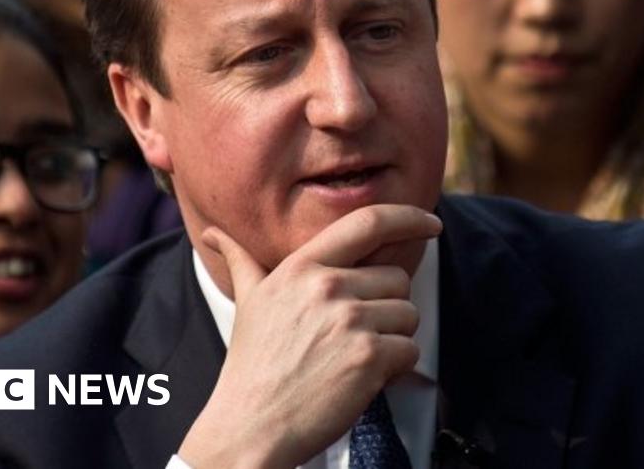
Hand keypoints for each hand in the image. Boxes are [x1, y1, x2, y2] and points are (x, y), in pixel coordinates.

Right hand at [177, 204, 442, 468]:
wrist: (250, 426)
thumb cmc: (252, 367)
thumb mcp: (248, 302)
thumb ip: (241, 262)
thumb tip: (212, 233)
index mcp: (301, 268)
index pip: (367, 222)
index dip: (408, 216)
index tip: (431, 222)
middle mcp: (327, 287)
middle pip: (397, 279)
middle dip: (386, 309)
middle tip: (350, 338)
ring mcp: (349, 320)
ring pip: (408, 315)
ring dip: (392, 340)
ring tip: (351, 359)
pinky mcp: (368, 356)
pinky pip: (410, 350)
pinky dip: (395, 369)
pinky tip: (360, 379)